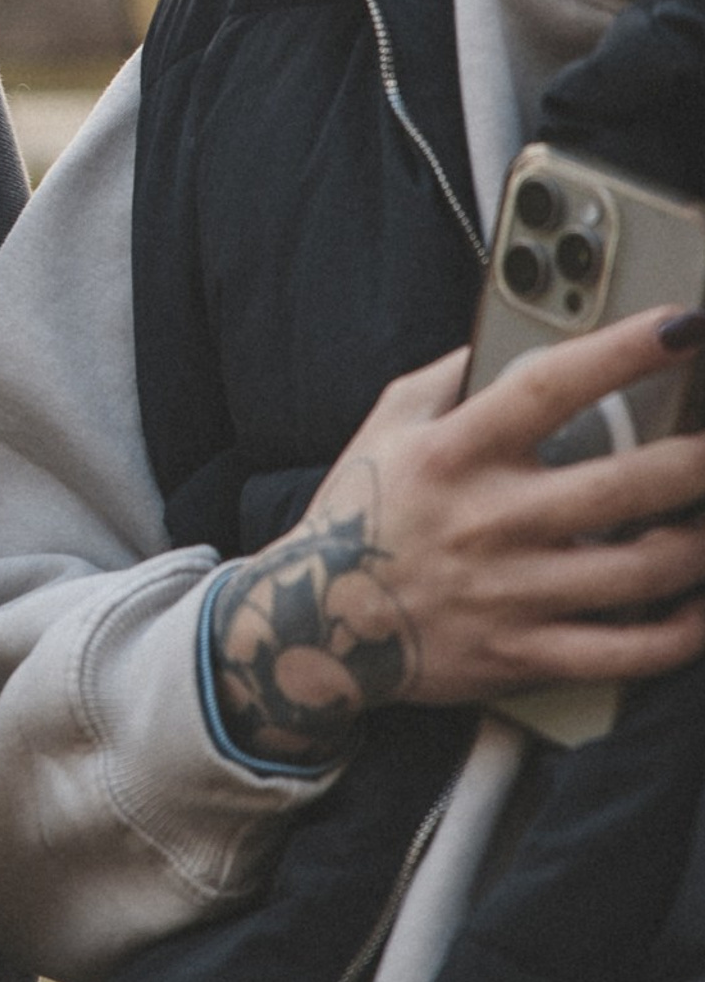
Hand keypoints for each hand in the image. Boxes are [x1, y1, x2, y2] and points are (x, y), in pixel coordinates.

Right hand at [210, 307, 704, 765]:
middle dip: (698, 462)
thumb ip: (447, 378)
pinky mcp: (525, 655)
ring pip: (644, 572)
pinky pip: (629, 651)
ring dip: (702, 545)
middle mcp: (488, 519)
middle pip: (622, 487)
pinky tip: (699, 606)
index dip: (621, 353)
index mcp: (453, 452)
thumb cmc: (360, 511)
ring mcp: (510, 592)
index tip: (683, 326)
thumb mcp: (385, 425)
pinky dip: (683, 631)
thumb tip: (508, 338)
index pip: (548, 386)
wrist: (315, 621)